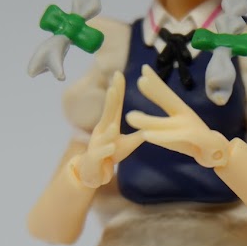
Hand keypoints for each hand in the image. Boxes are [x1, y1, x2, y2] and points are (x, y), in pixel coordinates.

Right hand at [77, 71, 143, 187]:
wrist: (92, 172)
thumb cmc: (109, 155)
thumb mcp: (127, 144)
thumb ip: (138, 134)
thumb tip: (153, 125)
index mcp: (109, 125)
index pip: (114, 105)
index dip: (117, 90)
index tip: (119, 73)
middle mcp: (102, 130)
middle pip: (107, 113)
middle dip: (110, 100)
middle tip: (113, 85)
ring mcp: (97, 143)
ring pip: (104, 135)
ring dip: (109, 127)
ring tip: (114, 120)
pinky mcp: (95, 157)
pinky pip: (101, 153)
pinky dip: (106, 150)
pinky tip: (111, 146)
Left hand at [125, 65, 230, 168]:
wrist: (217, 153)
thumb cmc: (192, 140)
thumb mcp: (171, 130)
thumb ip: (154, 122)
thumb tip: (131, 115)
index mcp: (180, 111)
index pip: (166, 94)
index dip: (155, 82)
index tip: (143, 68)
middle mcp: (185, 116)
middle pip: (171, 101)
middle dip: (157, 90)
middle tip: (141, 80)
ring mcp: (190, 127)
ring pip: (167, 124)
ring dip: (148, 121)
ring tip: (129, 117)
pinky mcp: (194, 140)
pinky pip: (175, 138)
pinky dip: (161, 136)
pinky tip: (145, 135)